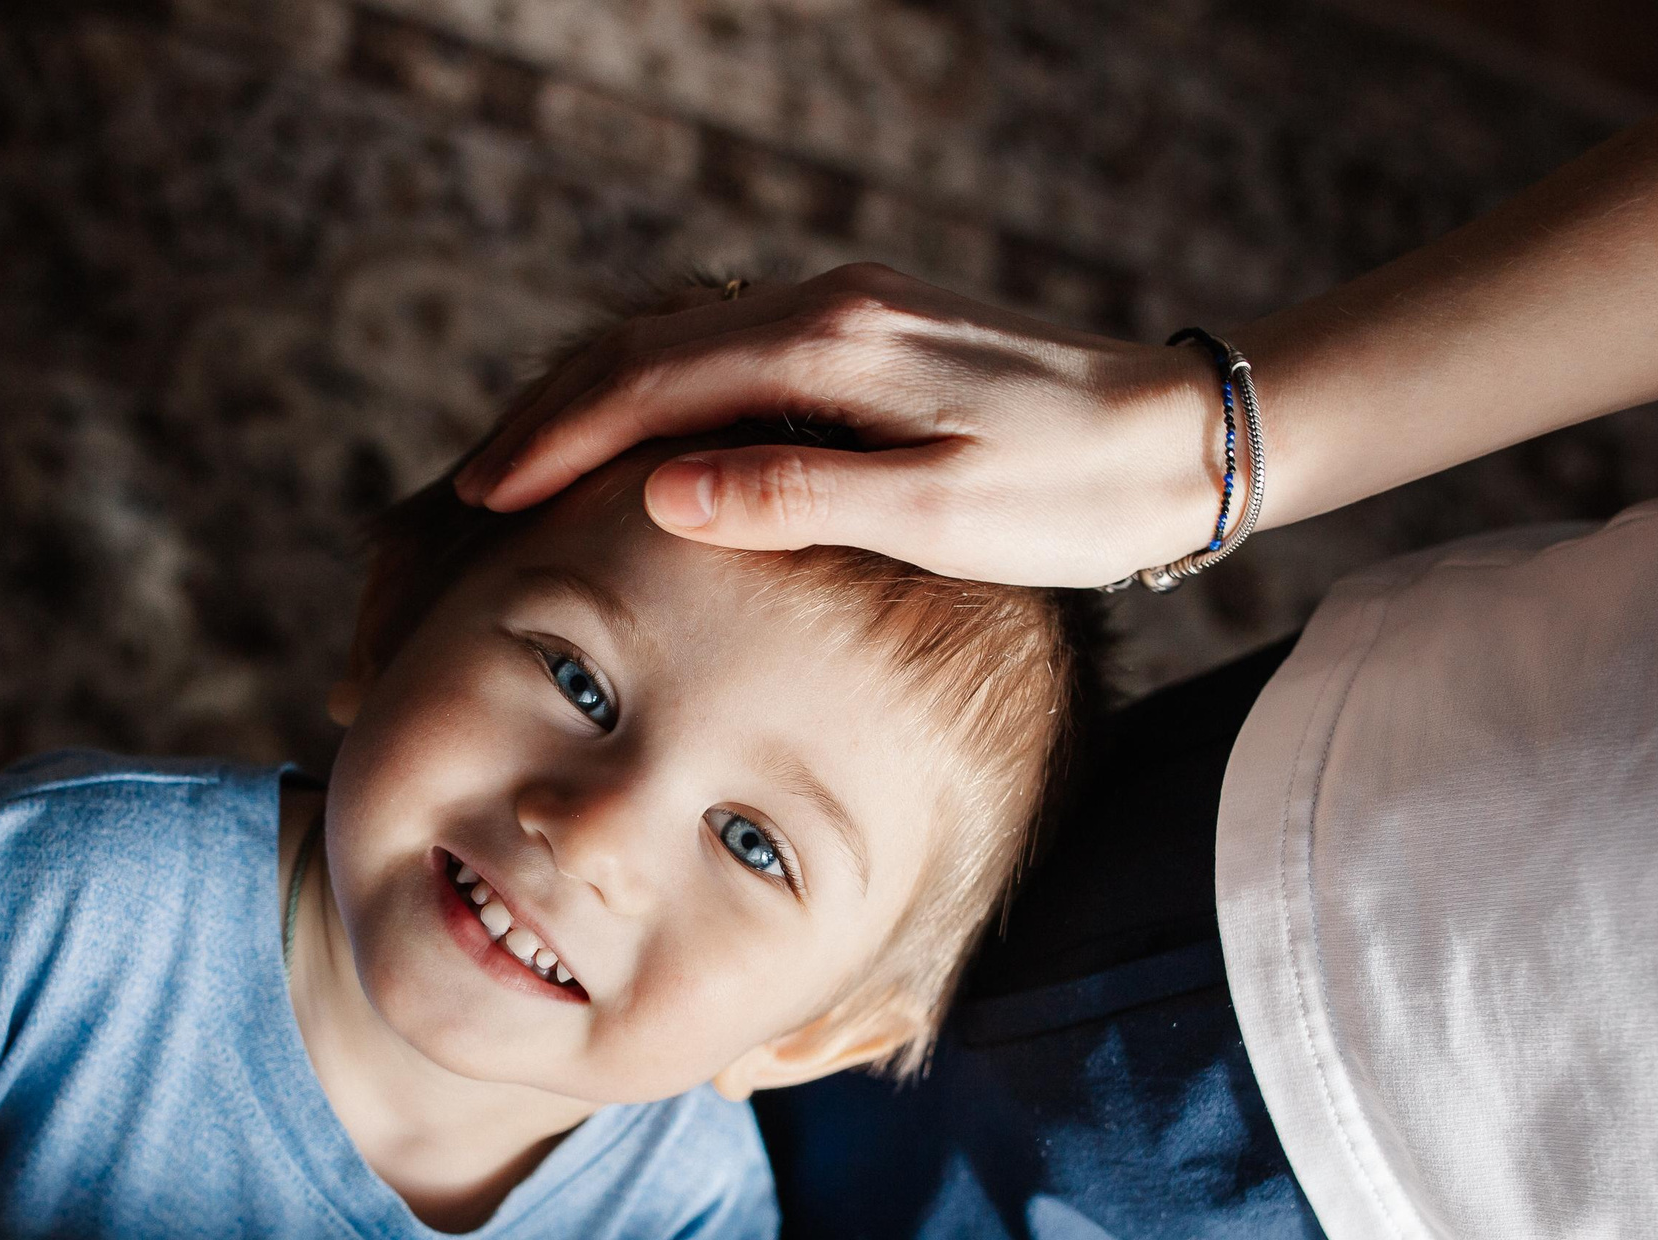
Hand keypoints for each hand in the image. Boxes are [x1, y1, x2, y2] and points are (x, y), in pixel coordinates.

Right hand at [450, 263, 1222, 588]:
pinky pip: (727, 355)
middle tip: (470, 493)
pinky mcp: (870, 333)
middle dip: (549, 420)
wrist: (1187, 435)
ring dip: (594, 405)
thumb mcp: (939, 516)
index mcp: (835, 347)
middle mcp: (830, 305)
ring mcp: (849, 310)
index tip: (484, 503)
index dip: (556, 446)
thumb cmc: (1074, 495)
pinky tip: (629, 446)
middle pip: (645, 350)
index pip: (651, 385)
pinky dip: (656, 398)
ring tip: (524, 473)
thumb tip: (661, 490)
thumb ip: (798, 498)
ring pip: (680, 347)